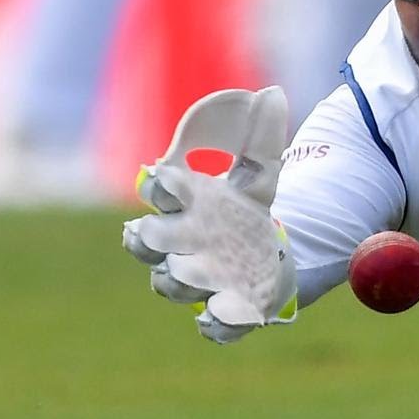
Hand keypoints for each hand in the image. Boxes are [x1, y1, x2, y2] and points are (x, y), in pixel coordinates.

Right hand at [122, 87, 297, 343]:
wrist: (273, 254)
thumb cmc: (249, 211)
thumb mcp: (260, 171)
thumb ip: (260, 136)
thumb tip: (270, 92)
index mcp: (184, 206)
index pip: (156, 192)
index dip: (157, 185)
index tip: (165, 175)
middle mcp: (181, 244)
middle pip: (146, 243)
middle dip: (149, 237)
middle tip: (156, 231)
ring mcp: (200, 280)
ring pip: (171, 284)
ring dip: (181, 276)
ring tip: (201, 270)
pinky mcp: (229, 311)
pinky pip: (213, 326)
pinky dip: (218, 323)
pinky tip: (226, 313)